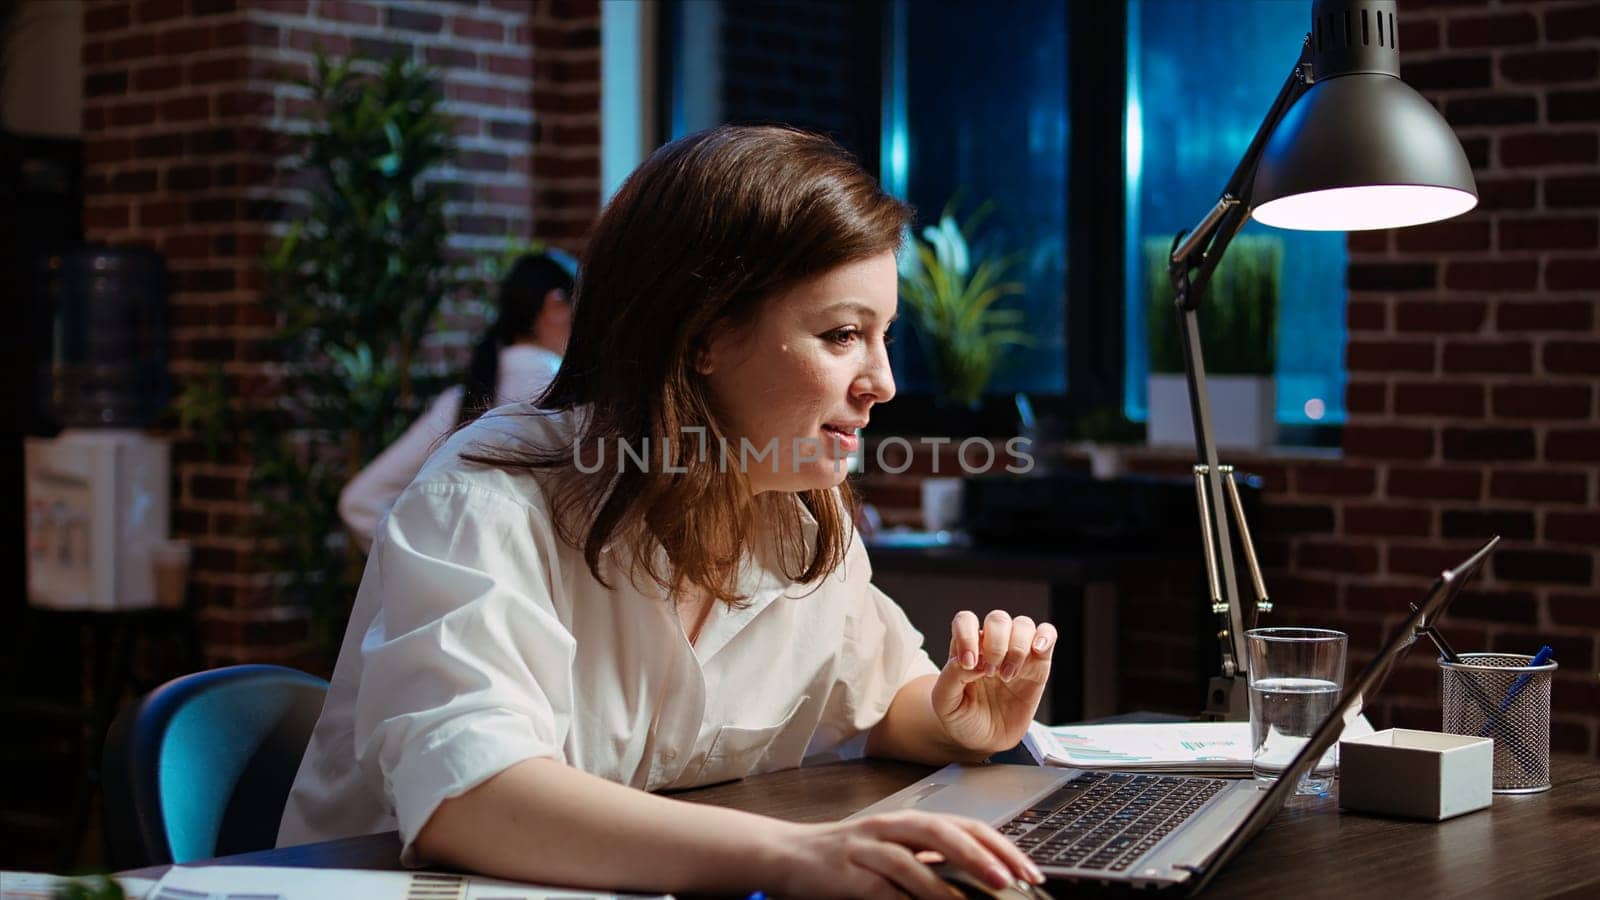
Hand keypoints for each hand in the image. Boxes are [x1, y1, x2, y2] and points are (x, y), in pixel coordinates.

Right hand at [770, 811, 1043, 898]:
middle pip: (943, 832)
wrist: (785, 855)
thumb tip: (984, 879)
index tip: (1030, 872)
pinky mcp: (846, 873)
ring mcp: (867, 849)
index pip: (965, 826)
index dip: (1001, 846)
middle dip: (981, 855)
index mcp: (909, 823)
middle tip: (1011, 879)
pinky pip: (881, 887)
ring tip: (976, 899)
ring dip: (947, 883)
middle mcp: (891, 828)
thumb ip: (933, 864)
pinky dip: (907, 899)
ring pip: (912, 859)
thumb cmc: (845, 859)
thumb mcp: (895, 855)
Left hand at [933, 610, 1056, 754]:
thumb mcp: (944, 702)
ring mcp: (1015, 653)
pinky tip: (1038, 651)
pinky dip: (1045, 636)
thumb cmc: (961, 717)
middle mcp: (991, 645)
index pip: (966, 621)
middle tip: (990, 673)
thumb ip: (952, 677)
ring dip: (1017, 648)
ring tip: (1008, 676)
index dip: (967, 635)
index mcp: (965, 647)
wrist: (982, 742)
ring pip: (1023, 624)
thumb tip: (975, 660)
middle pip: (997, 619)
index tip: (968, 664)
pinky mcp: (1038, 666)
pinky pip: (1047, 635)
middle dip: (995, 645)